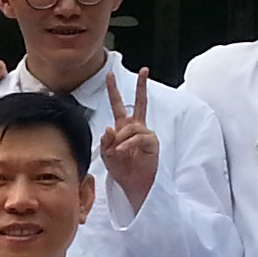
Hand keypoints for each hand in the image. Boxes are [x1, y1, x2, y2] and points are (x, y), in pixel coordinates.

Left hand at [99, 69, 159, 213]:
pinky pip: (138, 138)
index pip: (118, 105)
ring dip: (120, 140)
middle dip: (141, 86)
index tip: (109, 74)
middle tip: (145, 70)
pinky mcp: (152, 143)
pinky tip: (122, 152)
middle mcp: (136, 127)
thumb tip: (109, 128)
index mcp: (123, 127)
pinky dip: (127, 145)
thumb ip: (105, 141)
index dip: (113, 90)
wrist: (134, 185)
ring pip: (130, 127)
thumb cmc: (122, 170)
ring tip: (116, 152)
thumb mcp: (107, 155)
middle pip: (139, 102)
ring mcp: (146, 134)